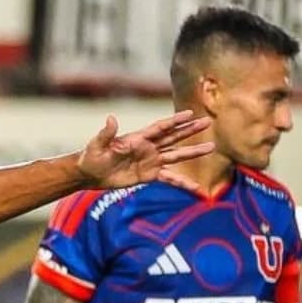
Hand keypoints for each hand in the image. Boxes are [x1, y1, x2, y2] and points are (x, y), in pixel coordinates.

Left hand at [76, 110, 210, 189]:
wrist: (90, 174)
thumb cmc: (92, 156)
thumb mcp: (97, 144)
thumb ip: (107, 133)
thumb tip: (111, 118)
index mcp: (138, 138)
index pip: (160, 127)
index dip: (175, 120)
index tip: (190, 114)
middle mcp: (148, 148)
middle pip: (174, 137)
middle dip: (190, 130)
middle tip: (208, 122)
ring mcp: (151, 161)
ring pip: (176, 155)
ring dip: (193, 152)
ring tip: (211, 148)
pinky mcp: (150, 175)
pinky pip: (170, 178)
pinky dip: (182, 182)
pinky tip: (196, 188)